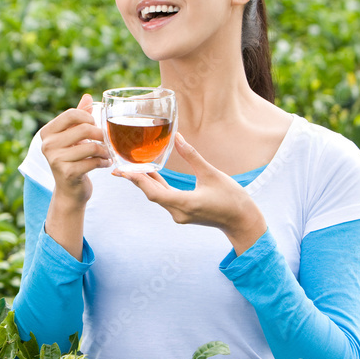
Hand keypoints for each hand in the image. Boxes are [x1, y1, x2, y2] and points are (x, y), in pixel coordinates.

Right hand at [40, 93, 111, 206]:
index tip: (95, 125)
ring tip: (108, 153)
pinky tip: (106, 163)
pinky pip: (93, 161)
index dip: (88, 117)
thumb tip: (87, 97)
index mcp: (47, 133)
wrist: (69, 191)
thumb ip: (78, 117)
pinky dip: (104, 162)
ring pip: (91, 146)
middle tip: (107, 140)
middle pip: (84, 128)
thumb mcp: (72, 137)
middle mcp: (47, 145)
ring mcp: (56, 160)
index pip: (71, 114)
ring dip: (105, 150)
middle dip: (101, 134)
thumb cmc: (72, 159)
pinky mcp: (68, 173)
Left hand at [113, 132, 266, 253]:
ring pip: (156, 196)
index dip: (136, 180)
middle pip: (151, 194)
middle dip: (135, 179)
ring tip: (129, 167)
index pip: (154, 192)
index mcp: (186, 203)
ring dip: (144, 182)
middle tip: (117, 166)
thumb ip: (192, 156)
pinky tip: (149, 173)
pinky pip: (164, 198)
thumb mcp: (212, 174)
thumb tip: (177, 137)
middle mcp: (178, 211)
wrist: (242, 221)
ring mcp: (179, 214)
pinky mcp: (182, 212)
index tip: (121, 170)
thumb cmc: (232, 198)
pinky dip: (156, 186)